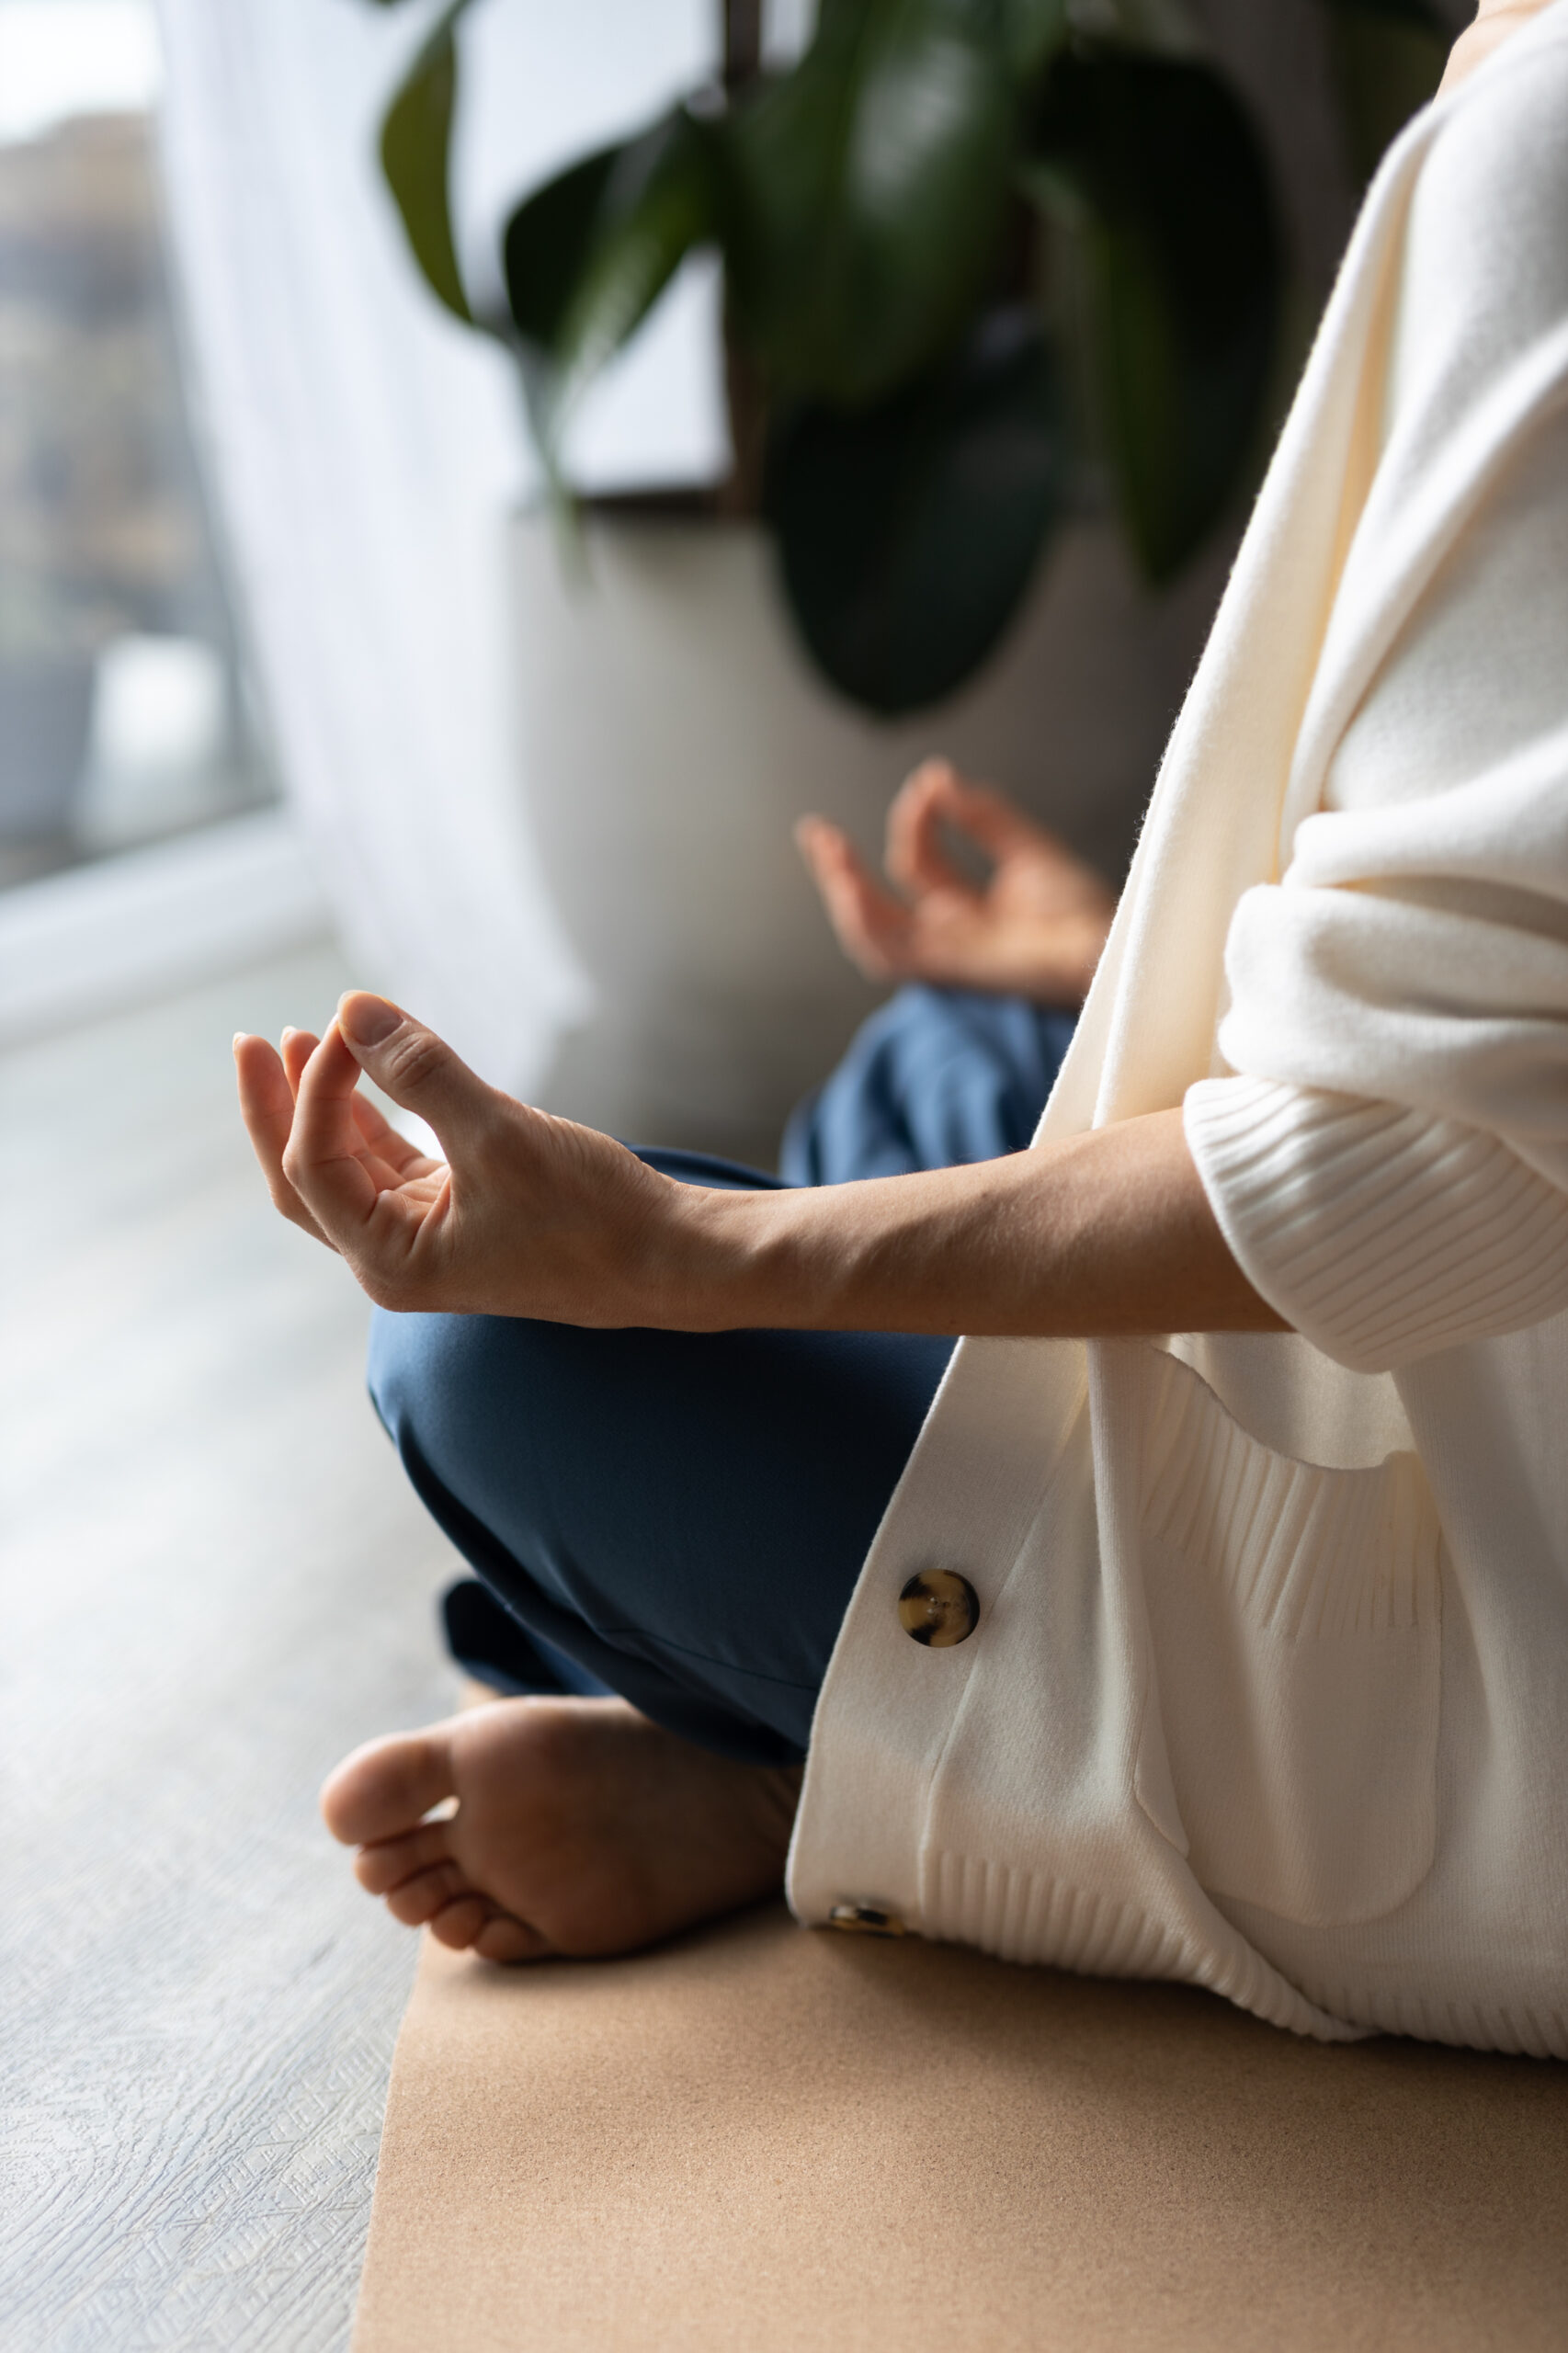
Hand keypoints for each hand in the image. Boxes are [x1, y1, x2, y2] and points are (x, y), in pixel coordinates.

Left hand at [233, 995, 699, 1322]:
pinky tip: (364, 1069)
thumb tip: (351, 1008)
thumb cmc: (592, 1215)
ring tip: (303, 1039)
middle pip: (305, 1177)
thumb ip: (421, 1070)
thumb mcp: (501, 1135)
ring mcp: (425, 1237)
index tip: (345, 1025)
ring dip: (324, 1105)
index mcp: (390, 1262)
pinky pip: (394, 1161)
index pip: (314, 1165)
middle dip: (278, 1108)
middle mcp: (394, 1258)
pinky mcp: (459, 1214)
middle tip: (251, 1041)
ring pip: (348, 1166)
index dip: (316, 1090)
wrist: (670, 1260)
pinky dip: (375, 1115)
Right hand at [796, 758, 1115, 1004]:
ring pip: (874, 934)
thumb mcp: (1027, 849)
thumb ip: (981, 817)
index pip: (917, 867)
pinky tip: (851, 892)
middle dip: (841, 870)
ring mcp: (947, 957)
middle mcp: (949, 938)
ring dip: (843, 893)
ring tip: (825, 850)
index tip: (931, 785)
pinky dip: (867, 923)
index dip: (915, 821)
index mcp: (966, 914)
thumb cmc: (1085, 911)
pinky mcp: (952, 968)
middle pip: (878, 908)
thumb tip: (937, 778)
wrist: (1112, 945)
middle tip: (814, 831)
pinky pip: (893, 954)